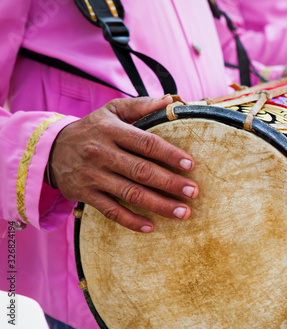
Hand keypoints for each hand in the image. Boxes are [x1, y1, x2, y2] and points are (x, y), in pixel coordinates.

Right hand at [48, 96, 198, 232]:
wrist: (50, 149)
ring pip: (130, 194)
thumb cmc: (92, 128)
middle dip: (170, 183)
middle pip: (141, 171)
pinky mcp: (85, 194)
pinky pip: (111, 211)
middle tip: (193, 192)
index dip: (170, 155)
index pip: (146, 143)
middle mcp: (101, 153)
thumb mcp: (112, 111)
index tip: (191, 165)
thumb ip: (141, 106)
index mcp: (111, 130)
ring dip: (159, 205)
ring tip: (183, 212)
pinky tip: (151, 226)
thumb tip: (171, 101)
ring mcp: (92, 176)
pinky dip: (131, 221)